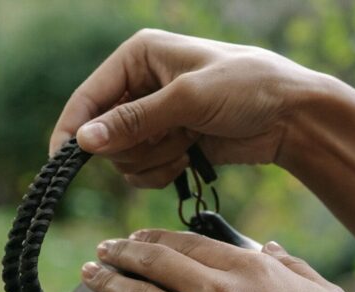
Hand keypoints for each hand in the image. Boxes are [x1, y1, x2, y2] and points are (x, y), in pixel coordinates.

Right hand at [49, 29, 320, 187]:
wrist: (291, 117)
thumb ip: (134, 121)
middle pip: (101, 133)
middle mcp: (140, 84)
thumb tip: (84, 142)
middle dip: (131, 147)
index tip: (63, 162)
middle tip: (166, 141)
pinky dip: (160, 172)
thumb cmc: (248, 89)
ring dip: (151, 161)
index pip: (88, 96)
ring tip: (185, 146)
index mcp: (138, 56)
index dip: (73, 129)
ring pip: (121, 157)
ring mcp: (153, 116)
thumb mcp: (187, 100)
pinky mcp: (167, 143)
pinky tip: (187, 160)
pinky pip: (140, 171)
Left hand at [81, 230, 354, 291]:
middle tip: (104, 248)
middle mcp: (214, 291)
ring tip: (90, 274)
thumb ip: (292, 267)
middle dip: (123, 251)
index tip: (140, 237)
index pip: (189, 243)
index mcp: (248, 268)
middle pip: (154, 261)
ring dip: (108, 282)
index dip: (158, 237)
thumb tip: (269, 248)